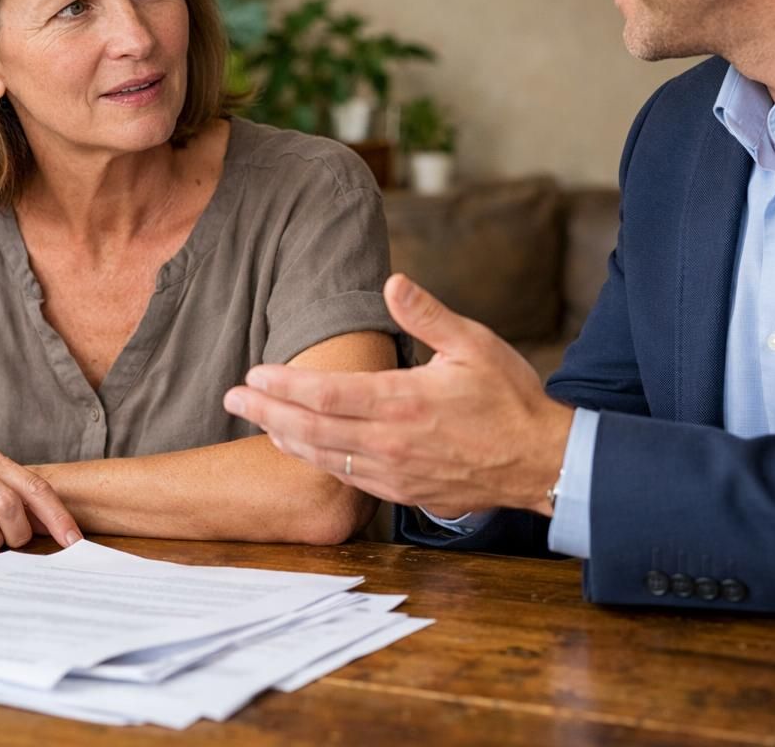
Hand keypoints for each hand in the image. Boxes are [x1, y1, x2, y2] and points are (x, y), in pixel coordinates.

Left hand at [224, 274, 574, 516]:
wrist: (543, 462)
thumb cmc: (511, 399)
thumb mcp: (474, 344)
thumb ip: (427, 315)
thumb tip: (392, 281)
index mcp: (404, 402)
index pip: (326, 394)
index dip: (284, 384)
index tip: (254, 372)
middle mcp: (392, 442)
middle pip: (311, 429)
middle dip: (265, 411)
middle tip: (231, 396)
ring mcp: (395, 473)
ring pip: (323, 457)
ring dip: (283, 437)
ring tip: (254, 418)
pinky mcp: (403, 492)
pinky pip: (346, 477)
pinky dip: (314, 460)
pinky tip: (299, 447)